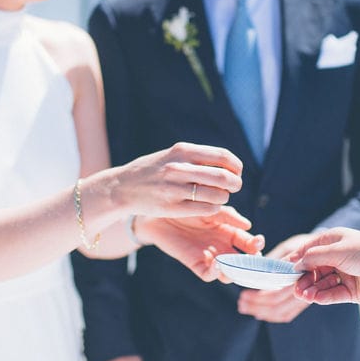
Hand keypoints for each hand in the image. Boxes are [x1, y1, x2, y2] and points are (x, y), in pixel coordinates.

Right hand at [109, 142, 243, 219]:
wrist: (123, 187)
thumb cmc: (152, 170)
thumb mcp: (172, 155)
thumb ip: (196, 157)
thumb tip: (228, 163)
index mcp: (182, 151)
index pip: (222, 156)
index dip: (236, 166)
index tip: (236, 171)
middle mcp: (178, 168)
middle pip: (222, 177)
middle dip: (235, 183)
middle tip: (234, 187)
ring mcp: (175, 189)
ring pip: (216, 195)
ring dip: (224, 197)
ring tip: (219, 197)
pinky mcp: (172, 207)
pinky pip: (205, 209)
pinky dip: (214, 208)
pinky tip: (210, 206)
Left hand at [138, 206, 264, 281]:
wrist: (159, 213)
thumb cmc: (186, 206)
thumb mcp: (210, 208)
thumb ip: (228, 216)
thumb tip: (248, 225)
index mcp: (229, 232)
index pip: (248, 243)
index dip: (256, 245)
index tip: (259, 242)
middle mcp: (222, 247)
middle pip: (242, 261)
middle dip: (251, 262)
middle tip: (254, 257)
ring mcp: (209, 257)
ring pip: (228, 272)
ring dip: (235, 271)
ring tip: (236, 262)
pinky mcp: (195, 264)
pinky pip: (209, 274)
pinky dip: (216, 273)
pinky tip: (218, 262)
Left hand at [235, 233, 313, 321]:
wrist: (328, 249)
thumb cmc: (308, 244)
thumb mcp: (290, 246)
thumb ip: (277, 259)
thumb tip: (260, 268)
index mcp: (300, 277)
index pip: (276, 294)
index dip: (258, 298)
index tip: (244, 294)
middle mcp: (305, 291)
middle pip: (277, 306)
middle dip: (256, 306)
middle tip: (241, 302)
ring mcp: (305, 298)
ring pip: (282, 313)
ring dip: (262, 312)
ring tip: (245, 307)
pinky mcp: (303, 301)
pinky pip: (288, 314)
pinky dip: (273, 316)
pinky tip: (260, 313)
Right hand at [287, 228, 359, 304]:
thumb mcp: (336, 250)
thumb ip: (313, 257)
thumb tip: (295, 264)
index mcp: (333, 242)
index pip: (309, 250)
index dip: (296, 259)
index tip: (283, 269)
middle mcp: (338, 258)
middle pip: (314, 269)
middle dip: (303, 278)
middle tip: (294, 286)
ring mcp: (344, 275)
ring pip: (322, 283)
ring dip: (311, 288)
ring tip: (302, 294)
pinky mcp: (351, 291)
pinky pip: (332, 294)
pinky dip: (322, 296)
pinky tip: (313, 297)